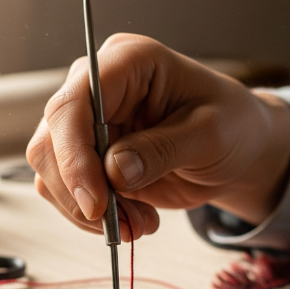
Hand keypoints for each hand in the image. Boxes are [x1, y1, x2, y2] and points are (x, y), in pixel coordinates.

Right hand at [26, 34, 289, 239]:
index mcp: (128, 62)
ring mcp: (87, 124)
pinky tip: (133, 220)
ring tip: (139, 225)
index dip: (74, 156)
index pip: (74, 104)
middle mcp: (96, 88)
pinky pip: (65, 192)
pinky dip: (93, 217)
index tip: (96, 203)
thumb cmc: (233, 126)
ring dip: (88, 211)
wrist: (238, 149)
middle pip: (51, 141)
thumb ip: (162, 150)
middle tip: (123, 226)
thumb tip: (114, 171)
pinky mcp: (86, 157)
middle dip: (81, 192)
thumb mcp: (211, 136)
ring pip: (51, 171)